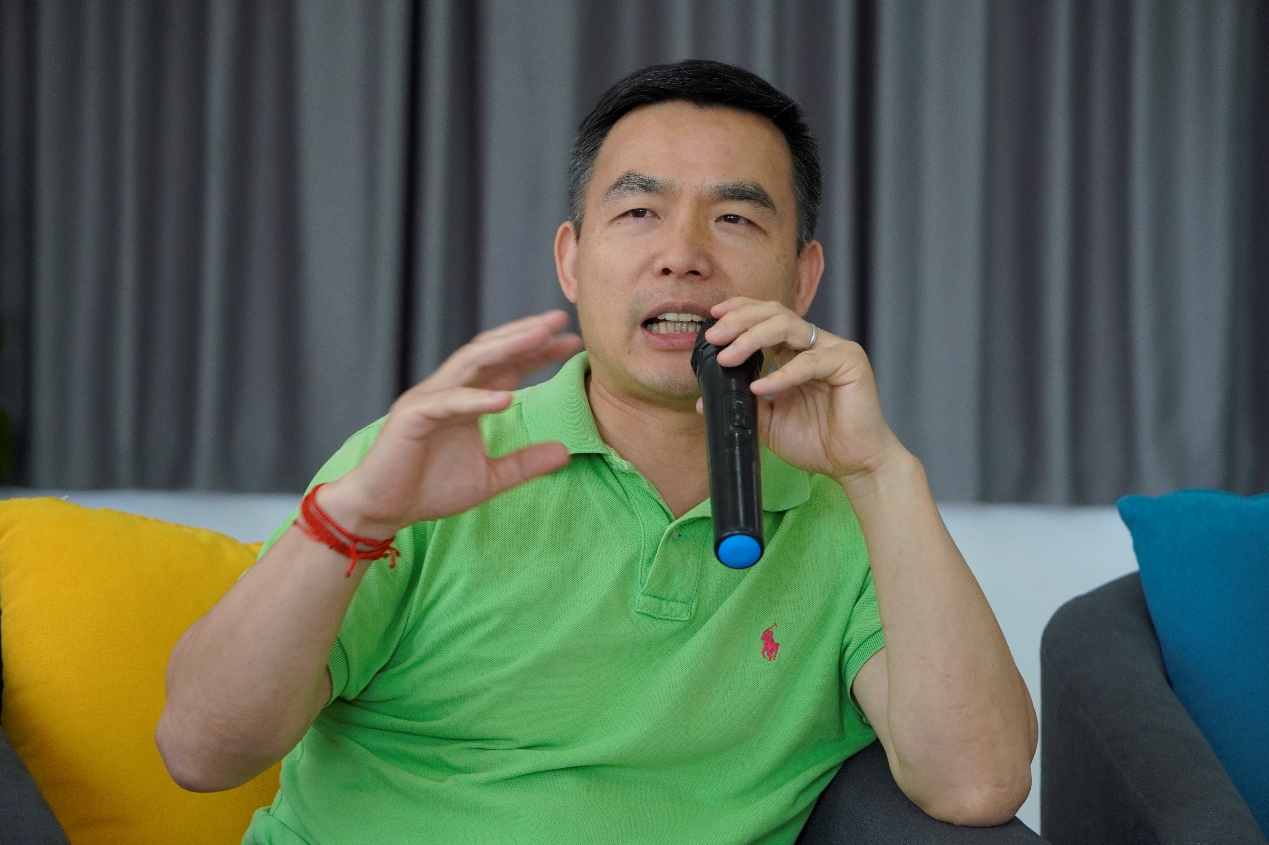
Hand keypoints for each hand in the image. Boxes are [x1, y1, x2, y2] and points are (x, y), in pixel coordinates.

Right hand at [322, 310, 582, 535]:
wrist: (383, 510)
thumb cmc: (429, 489)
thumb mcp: (490, 478)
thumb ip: (525, 464)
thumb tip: (566, 451)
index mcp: (467, 399)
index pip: (508, 366)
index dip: (539, 352)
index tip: (572, 343)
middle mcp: (449, 390)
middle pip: (491, 351)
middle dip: (525, 334)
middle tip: (559, 319)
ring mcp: (428, 400)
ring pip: (469, 363)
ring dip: (505, 347)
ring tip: (538, 336)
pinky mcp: (411, 418)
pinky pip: (447, 403)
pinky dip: (475, 399)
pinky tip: (504, 398)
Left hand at [702, 298, 903, 484]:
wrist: (852, 465)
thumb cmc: (817, 443)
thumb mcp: (769, 423)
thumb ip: (743, 406)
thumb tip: (703, 400)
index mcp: (796, 352)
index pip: (767, 317)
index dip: (740, 310)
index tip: (712, 318)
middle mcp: (815, 344)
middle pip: (774, 313)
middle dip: (740, 320)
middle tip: (714, 336)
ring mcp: (834, 350)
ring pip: (788, 326)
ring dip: (752, 338)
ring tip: (728, 357)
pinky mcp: (849, 363)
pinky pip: (809, 362)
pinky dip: (781, 374)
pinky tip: (760, 387)